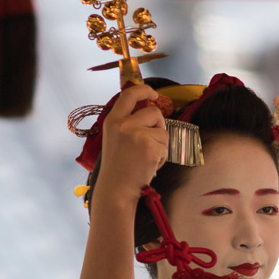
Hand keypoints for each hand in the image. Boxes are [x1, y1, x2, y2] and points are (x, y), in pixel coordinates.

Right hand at [96, 84, 168, 203]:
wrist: (116, 188)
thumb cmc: (118, 166)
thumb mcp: (115, 138)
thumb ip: (128, 123)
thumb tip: (150, 112)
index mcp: (113, 120)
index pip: (129, 95)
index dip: (144, 90)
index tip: (153, 93)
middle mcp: (124, 124)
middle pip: (154, 112)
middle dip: (159, 125)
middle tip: (153, 140)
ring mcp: (137, 134)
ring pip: (163, 131)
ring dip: (160, 145)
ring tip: (147, 157)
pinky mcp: (150, 146)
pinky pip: (166, 146)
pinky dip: (162, 157)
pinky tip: (149, 165)